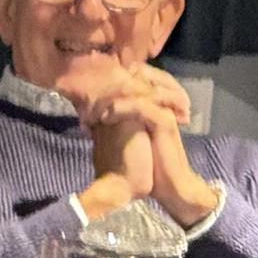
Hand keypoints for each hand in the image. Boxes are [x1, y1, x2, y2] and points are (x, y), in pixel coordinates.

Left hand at [83, 68, 217, 225]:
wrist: (167, 185)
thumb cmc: (147, 163)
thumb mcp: (127, 136)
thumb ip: (115, 118)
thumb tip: (90, 110)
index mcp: (156, 101)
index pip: (137, 73)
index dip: (114, 77)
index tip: (91, 92)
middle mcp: (162, 100)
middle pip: (140, 72)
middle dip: (113, 80)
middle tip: (92, 95)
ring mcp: (166, 109)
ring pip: (140, 87)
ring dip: (114, 95)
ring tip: (96, 109)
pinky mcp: (166, 122)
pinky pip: (142, 106)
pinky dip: (122, 109)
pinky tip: (106, 117)